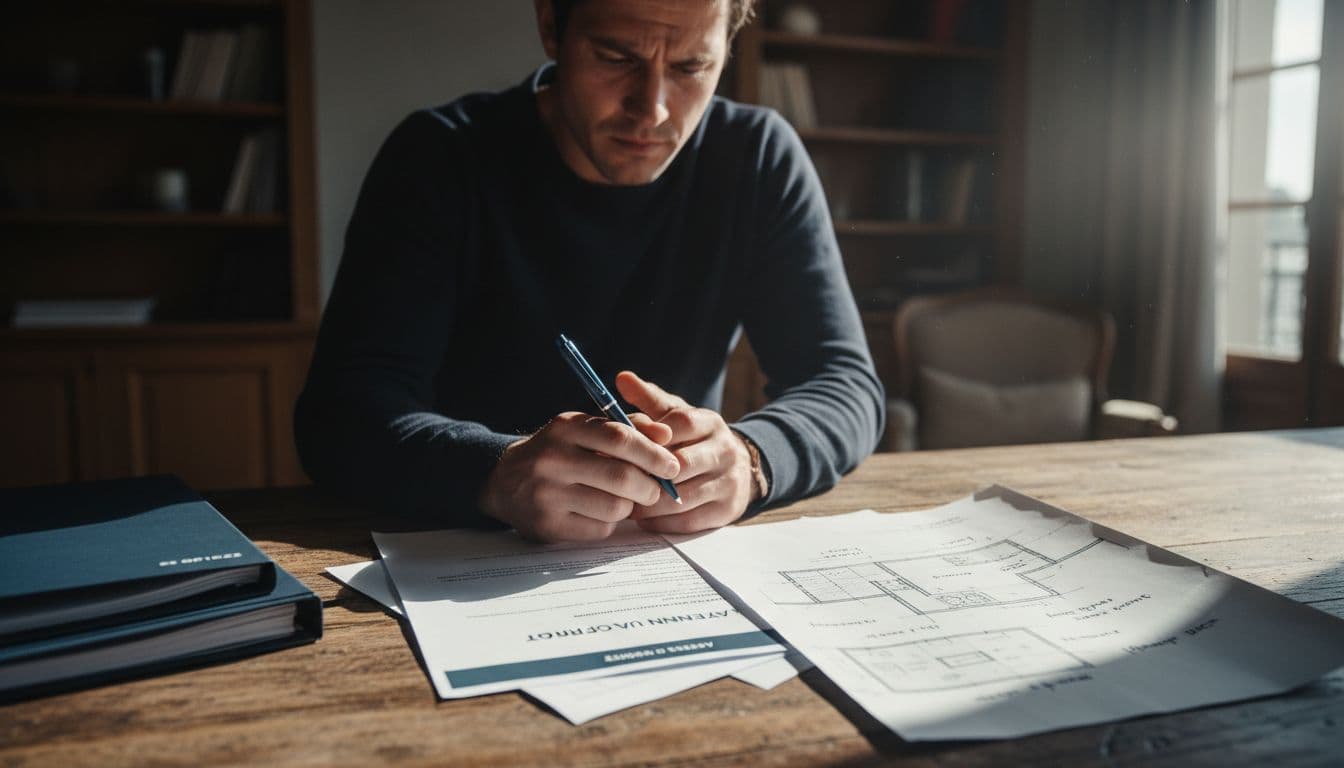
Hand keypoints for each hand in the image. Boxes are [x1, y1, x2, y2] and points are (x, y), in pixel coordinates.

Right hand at [478, 411, 679, 541]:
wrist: (505, 481)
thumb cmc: (559, 452)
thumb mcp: (585, 430)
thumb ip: (628, 428)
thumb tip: (666, 435)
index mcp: (566, 428)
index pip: (620, 438)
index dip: (653, 453)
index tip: (672, 465)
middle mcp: (553, 459)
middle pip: (621, 477)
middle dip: (649, 486)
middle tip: (654, 490)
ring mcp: (547, 494)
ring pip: (614, 507)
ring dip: (628, 507)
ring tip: (620, 499)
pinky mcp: (547, 526)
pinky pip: (598, 530)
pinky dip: (607, 524)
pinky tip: (595, 513)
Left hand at [615, 371, 757, 533]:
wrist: (737, 469)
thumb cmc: (693, 440)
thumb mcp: (676, 415)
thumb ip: (649, 399)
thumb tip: (622, 377)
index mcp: (710, 422)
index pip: (681, 423)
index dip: (649, 435)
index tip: (620, 446)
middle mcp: (724, 450)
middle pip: (682, 464)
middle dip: (646, 473)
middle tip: (615, 480)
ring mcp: (728, 482)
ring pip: (682, 497)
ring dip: (649, 502)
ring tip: (623, 501)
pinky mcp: (726, 510)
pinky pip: (688, 521)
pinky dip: (661, 522)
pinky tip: (642, 517)